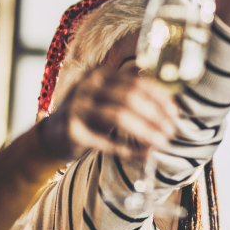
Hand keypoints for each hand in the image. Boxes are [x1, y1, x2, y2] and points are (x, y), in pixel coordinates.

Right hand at [38, 67, 176, 161]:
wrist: (54, 134)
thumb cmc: (92, 115)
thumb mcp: (109, 99)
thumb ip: (133, 96)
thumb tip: (171, 107)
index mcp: (100, 74)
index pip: (137, 81)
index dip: (159, 97)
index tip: (175, 113)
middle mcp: (87, 86)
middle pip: (130, 97)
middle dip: (155, 115)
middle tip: (171, 130)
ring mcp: (76, 107)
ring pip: (118, 116)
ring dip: (145, 131)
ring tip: (161, 142)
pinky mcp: (71, 130)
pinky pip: (105, 141)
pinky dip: (127, 149)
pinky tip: (144, 155)